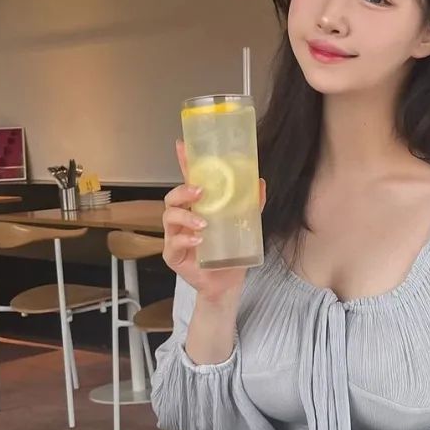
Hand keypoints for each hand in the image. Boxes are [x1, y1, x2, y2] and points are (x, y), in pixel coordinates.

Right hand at [162, 140, 265, 302]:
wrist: (227, 283)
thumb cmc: (230, 253)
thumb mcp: (245, 226)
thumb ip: (251, 205)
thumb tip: (260, 181)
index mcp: (197, 208)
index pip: (188, 181)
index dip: (184, 163)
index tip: (182, 145)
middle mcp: (182, 219)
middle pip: (172, 198)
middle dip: (182, 191)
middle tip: (200, 192)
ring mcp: (175, 237)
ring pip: (169, 218)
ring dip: (185, 217)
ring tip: (203, 223)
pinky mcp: (173, 256)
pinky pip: (173, 244)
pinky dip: (186, 240)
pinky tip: (199, 240)